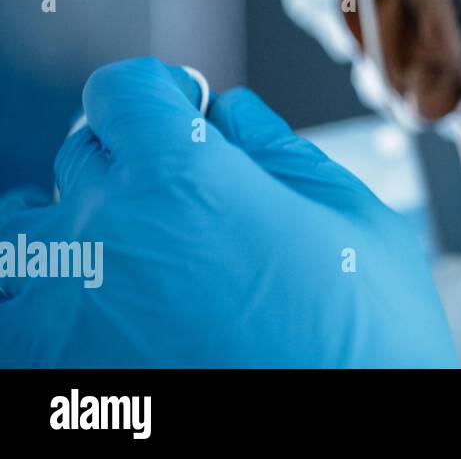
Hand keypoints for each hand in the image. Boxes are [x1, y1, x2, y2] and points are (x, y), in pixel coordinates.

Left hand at [0, 57, 457, 366]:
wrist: (361, 435)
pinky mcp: (53, 375)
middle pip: (83, 155)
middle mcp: (106, 230)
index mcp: (182, 175)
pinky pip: (11, 317)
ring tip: (116, 250)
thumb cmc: (369, 336)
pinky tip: (90, 312)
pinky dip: (38, 305)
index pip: (121, 90)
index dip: (157, 91)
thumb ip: (280, 152)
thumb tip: (232, 115)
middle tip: (183, 196)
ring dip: (67, 225)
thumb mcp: (353, 217)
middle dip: (132, 158)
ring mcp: (69, 307)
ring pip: (23, 232)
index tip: (179, 108)